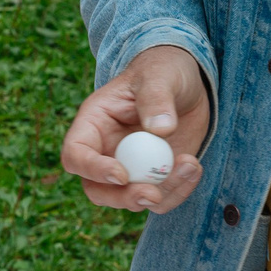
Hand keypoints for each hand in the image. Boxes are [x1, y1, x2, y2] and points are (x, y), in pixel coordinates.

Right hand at [59, 44, 211, 212]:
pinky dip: (179, 190)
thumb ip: (156, 98)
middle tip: (152, 195)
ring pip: (131, 199)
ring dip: (162, 194)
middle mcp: (106, 151)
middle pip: (97, 190)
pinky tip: (194, 167)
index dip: (92, 169)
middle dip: (123, 198)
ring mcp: (132, 167)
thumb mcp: (159, 76)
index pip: (76, 154)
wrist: (187, 84)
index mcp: (93, 124)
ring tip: (190, 165)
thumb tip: (160, 129)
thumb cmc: (163, 71)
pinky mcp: (156, 176)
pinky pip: (162, 198)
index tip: (122, 174)